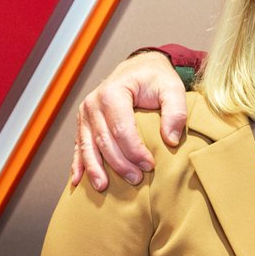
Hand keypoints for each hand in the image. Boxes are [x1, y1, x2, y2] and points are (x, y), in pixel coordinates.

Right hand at [70, 52, 187, 190]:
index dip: (134, 151)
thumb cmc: (156, 79)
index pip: (121, 129)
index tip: (150, 166)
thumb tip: (171, 140)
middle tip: (136, 180)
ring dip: (95, 169)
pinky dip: (79, 164)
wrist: (139, 68)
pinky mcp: (84, 122)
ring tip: (103, 187)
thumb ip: (176, 111)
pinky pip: (79, 145)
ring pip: (87, 146)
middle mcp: (93, 103)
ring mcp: (85, 114)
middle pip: (104, 140)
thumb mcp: (172, 88)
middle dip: (119, 164)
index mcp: (113, 93)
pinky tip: (78, 181)